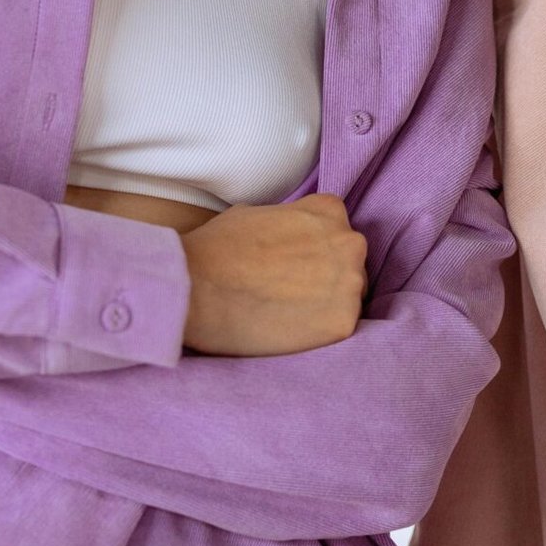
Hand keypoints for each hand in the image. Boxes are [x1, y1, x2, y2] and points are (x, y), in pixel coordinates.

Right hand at [180, 194, 368, 356]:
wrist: (196, 287)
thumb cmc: (216, 248)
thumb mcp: (257, 213)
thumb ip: (287, 220)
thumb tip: (285, 235)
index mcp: (329, 211)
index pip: (337, 232)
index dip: (315, 252)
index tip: (294, 266)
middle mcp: (349, 242)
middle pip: (349, 266)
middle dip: (326, 279)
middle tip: (289, 295)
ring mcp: (350, 282)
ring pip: (349, 298)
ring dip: (325, 307)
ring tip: (287, 316)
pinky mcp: (343, 322)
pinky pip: (341, 329)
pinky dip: (319, 334)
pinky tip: (290, 332)